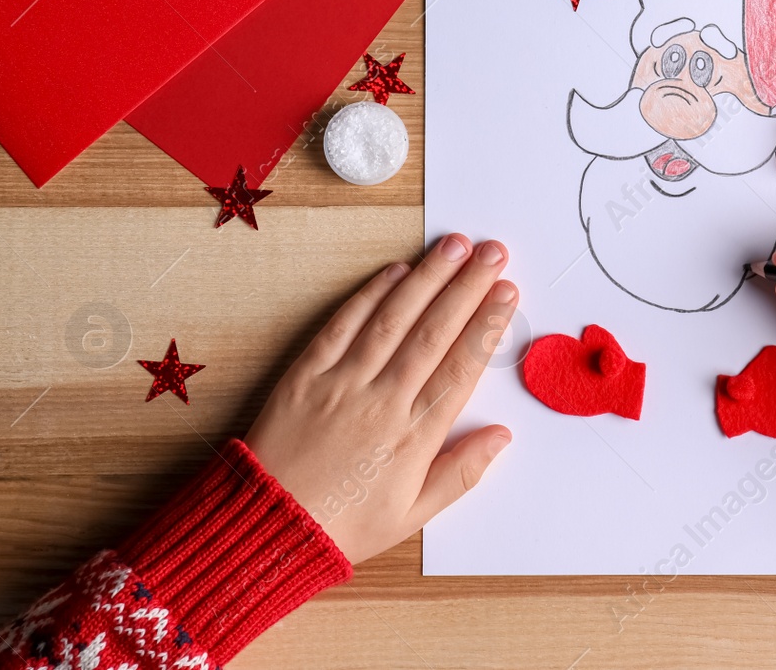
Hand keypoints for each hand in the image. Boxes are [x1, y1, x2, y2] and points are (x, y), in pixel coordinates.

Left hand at [245, 234, 515, 563]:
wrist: (267, 530)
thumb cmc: (343, 525)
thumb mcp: (413, 514)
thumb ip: (462, 472)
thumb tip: (502, 435)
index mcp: (415, 436)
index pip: (463, 366)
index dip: (488, 324)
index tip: (507, 292)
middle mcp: (384, 401)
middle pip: (435, 331)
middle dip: (468, 286)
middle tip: (492, 252)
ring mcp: (343, 383)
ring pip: (394, 319)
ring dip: (427, 277)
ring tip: (454, 246)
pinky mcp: (306, 375)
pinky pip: (343, 325)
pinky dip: (370, 295)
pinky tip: (395, 271)